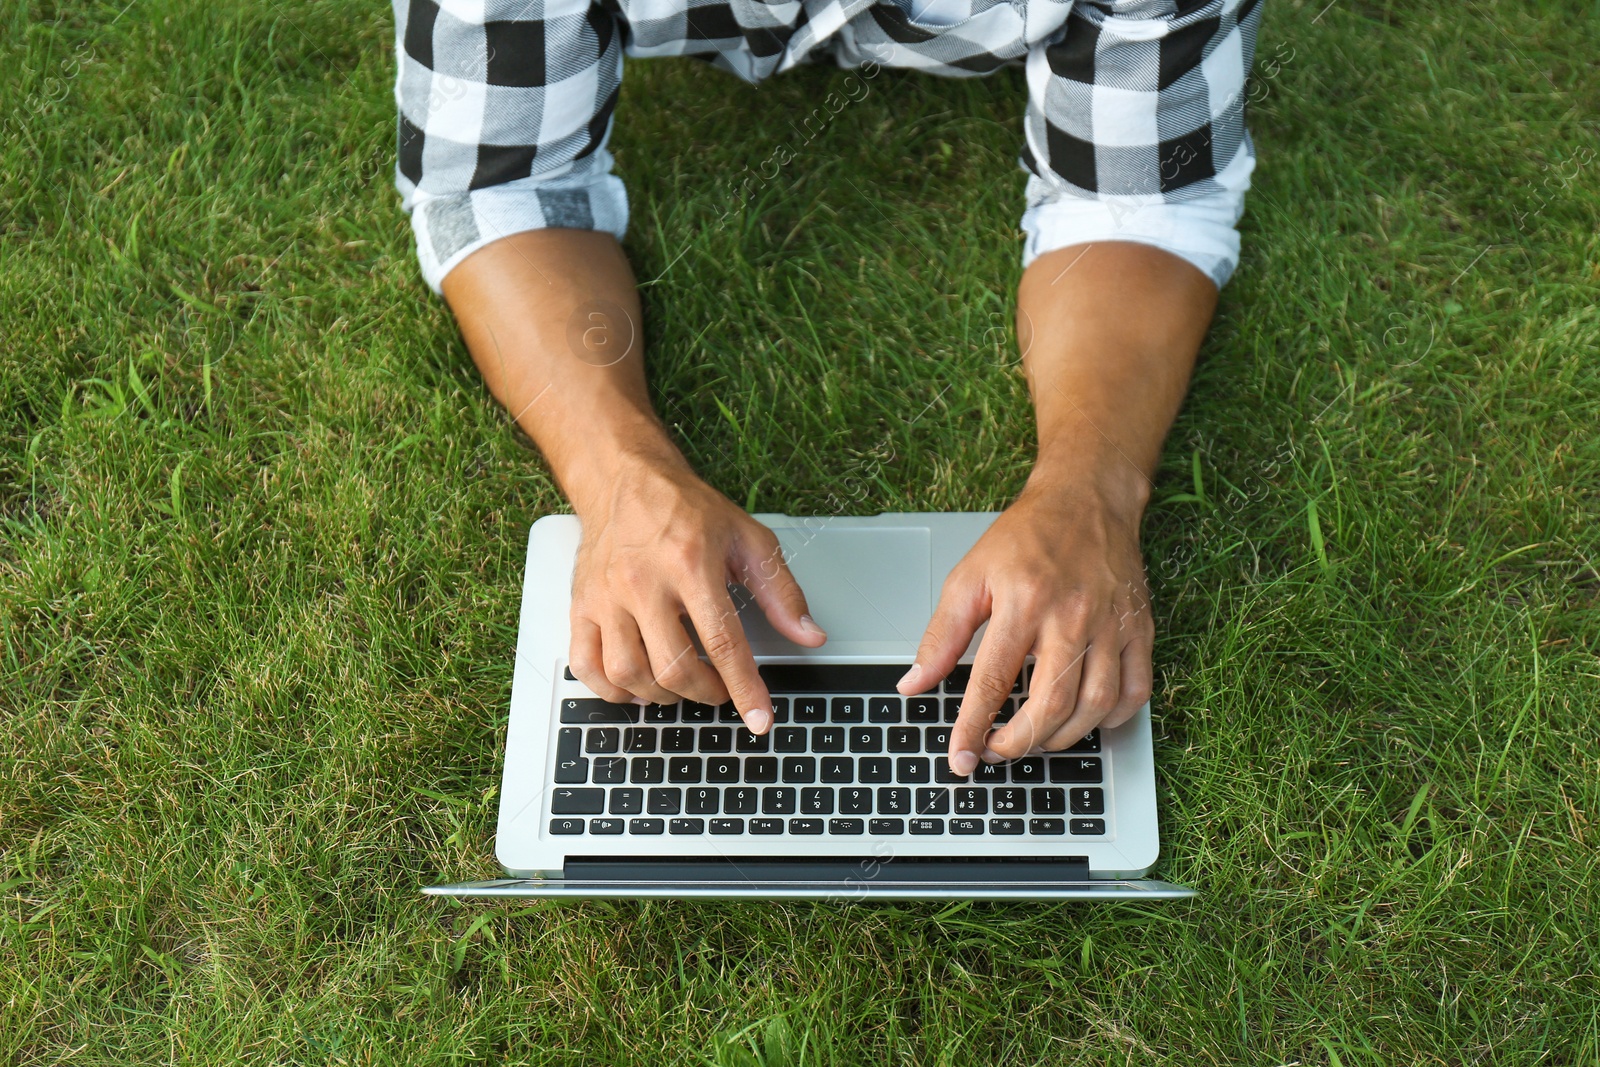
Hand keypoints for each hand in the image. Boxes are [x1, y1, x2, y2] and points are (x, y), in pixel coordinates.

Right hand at [566, 454, 826, 732]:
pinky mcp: (581, 605)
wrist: (624, 480)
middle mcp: (643, 583)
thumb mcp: (748, 539)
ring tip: (682, 686)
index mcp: (690, 564)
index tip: (760, 718)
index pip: (722, 641)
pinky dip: (613, 690)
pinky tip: (637, 686)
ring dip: (662, 695)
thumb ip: (781, 591)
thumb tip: (808, 634)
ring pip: (628, 673)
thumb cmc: (686, 509)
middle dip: (706, 693)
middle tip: (721, 690)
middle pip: (673, 667)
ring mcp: (606, 597)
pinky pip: (586, 665)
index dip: (744, 687)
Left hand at [896, 483, 1153, 774]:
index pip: (993, 681)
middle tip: (996, 751)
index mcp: (1024, 602)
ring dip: (1062, 737)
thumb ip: (941, 636)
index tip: (961, 757)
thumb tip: (914, 683)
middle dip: (1020, 742)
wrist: (1086, 499)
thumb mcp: (969, 576)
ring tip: (1034, 739)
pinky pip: (1135, 690)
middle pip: (1052, 703)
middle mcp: (1072, 616)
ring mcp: (1112, 624)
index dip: (974, 727)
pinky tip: (1086, 721)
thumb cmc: (1027, 537)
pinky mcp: (1140, 628)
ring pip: (1096, 704)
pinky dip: (1112, 718)